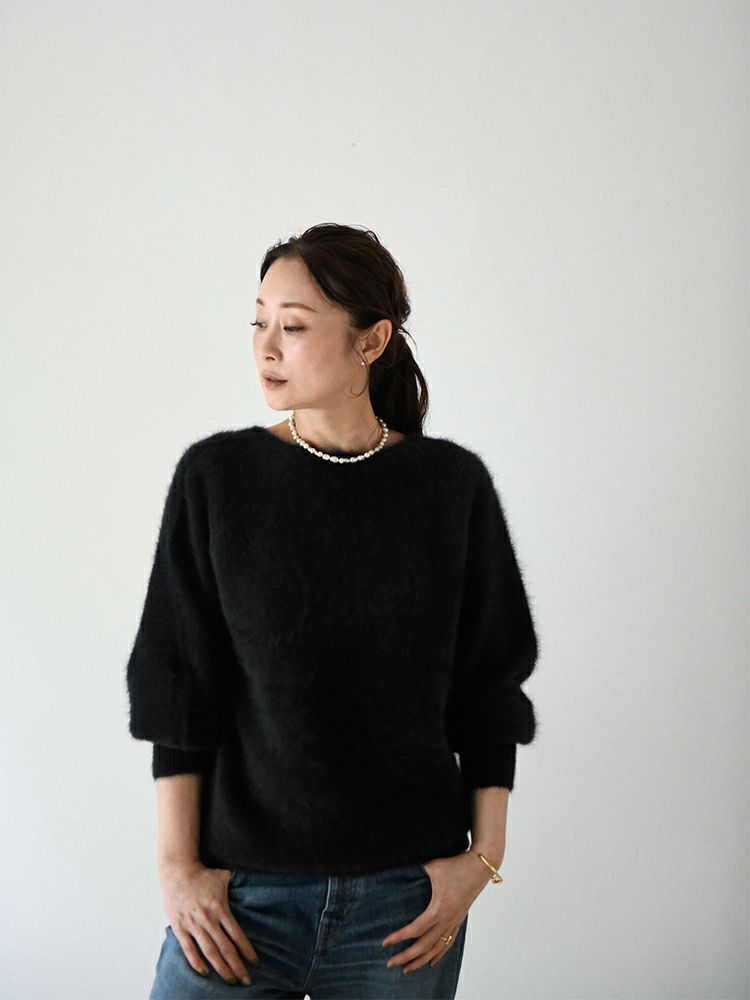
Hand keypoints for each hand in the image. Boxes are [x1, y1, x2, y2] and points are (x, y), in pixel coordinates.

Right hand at [158, 861, 259, 984]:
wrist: (177, 871)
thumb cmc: (203, 875)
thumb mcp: (224, 876)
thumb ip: (238, 882)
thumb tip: (256, 880)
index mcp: (220, 908)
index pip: (236, 934)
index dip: (246, 950)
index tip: (255, 962)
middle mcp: (208, 919)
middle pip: (225, 947)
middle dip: (237, 965)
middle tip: (246, 980)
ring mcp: (193, 924)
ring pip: (209, 951)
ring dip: (220, 968)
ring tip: (230, 980)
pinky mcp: (180, 927)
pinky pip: (189, 949)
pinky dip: (196, 962)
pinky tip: (205, 973)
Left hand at [381, 851, 495, 974]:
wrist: (479, 868)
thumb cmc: (456, 866)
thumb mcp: (433, 867)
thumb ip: (415, 870)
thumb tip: (398, 869)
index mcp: (438, 909)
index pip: (415, 930)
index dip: (399, 937)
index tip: (385, 943)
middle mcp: (447, 920)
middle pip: (424, 946)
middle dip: (406, 956)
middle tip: (390, 963)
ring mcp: (454, 922)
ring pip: (436, 949)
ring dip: (421, 961)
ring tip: (407, 969)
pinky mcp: (459, 920)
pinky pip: (448, 943)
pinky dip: (439, 954)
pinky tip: (431, 962)